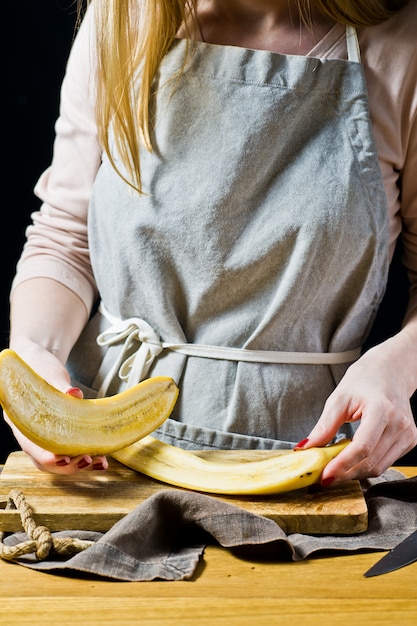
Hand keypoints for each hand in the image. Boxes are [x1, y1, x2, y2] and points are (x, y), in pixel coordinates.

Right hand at [3, 343, 107, 473]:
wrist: (37, 361)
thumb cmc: (38, 366)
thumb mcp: (47, 373)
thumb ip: (59, 385)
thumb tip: (74, 394)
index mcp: (21, 418)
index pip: (30, 445)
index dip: (46, 455)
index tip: (64, 458)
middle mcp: (29, 432)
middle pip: (43, 459)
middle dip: (66, 465)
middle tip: (87, 461)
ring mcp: (42, 435)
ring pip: (55, 459)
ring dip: (77, 464)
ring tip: (99, 463)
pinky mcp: (56, 434)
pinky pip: (66, 450)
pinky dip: (82, 455)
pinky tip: (100, 458)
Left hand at [296, 337, 416, 484]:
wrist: (391, 370)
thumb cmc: (366, 379)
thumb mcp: (339, 397)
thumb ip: (324, 425)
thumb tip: (307, 447)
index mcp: (382, 410)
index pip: (362, 447)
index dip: (342, 465)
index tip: (324, 475)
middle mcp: (399, 424)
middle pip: (370, 462)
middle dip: (344, 473)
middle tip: (323, 476)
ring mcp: (407, 434)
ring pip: (379, 467)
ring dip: (354, 473)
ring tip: (334, 468)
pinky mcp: (409, 441)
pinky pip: (385, 462)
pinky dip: (366, 465)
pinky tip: (351, 460)